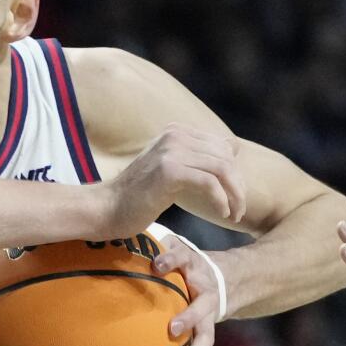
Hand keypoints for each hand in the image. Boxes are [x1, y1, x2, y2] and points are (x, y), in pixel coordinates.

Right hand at [98, 124, 245, 236]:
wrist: (107, 208)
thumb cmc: (138, 195)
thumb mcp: (170, 169)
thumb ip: (196, 158)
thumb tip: (233, 148)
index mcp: (176, 131)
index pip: (223, 146)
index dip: (234, 172)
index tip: (234, 195)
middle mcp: (174, 135)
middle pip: (226, 157)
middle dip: (238, 185)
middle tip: (238, 209)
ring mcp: (170, 151)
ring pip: (222, 168)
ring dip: (234, 194)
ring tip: (234, 214)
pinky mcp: (169, 170)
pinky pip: (209, 182)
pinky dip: (221, 200)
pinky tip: (222, 213)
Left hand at [151, 239, 220, 345]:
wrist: (225, 281)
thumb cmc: (184, 264)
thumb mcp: (174, 249)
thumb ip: (152, 247)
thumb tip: (115, 236)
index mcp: (194, 269)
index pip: (183, 259)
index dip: (172, 260)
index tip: (157, 264)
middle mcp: (205, 296)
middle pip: (202, 309)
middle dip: (189, 318)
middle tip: (173, 329)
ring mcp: (208, 321)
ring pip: (203, 344)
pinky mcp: (205, 340)